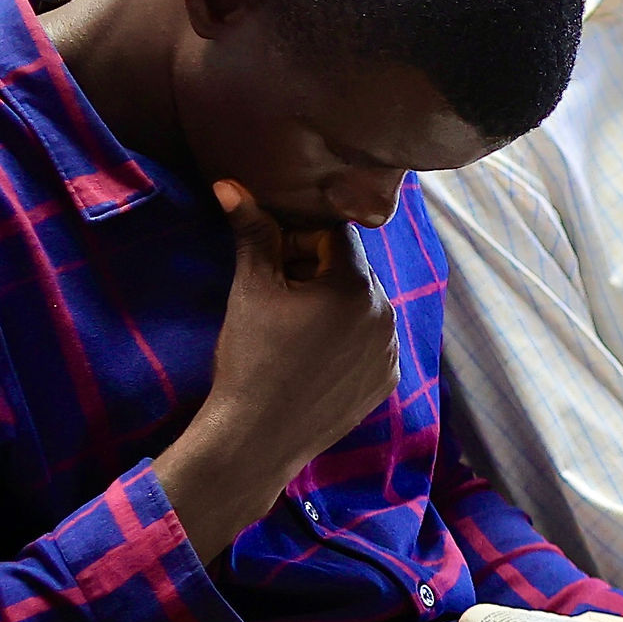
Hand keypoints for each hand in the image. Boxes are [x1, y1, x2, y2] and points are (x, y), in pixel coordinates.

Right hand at [156, 184, 399, 558]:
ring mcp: (391, 350)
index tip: (272, 260)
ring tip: (293, 331)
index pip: (333, 236)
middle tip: (277, 297)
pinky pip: (370, 343)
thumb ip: (253, 232)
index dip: (298, 239)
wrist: (256, 437)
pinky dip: (347, 340)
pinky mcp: (387, 380)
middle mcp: (387, 314)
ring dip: (333, 306)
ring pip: (362, 307)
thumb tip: (231, 184)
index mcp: (357, 285)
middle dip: (316, 272)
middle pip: (350, 271)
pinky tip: (312, 357)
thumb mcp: (251, 289)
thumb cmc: (250, 357)